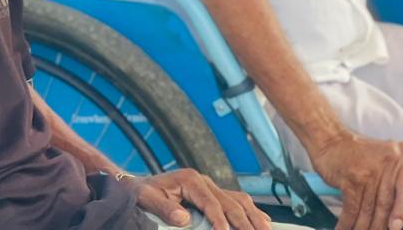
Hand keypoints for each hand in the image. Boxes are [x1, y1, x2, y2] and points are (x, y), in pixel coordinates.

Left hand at [131, 169, 270, 228]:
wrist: (138, 185)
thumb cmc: (142, 193)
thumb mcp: (147, 199)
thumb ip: (164, 209)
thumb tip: (183, 218)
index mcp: (190, 179)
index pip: (212, 203)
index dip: (221, 221)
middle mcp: (204, 180)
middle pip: (231, 202)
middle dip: (245, 222)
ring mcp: (210, 186)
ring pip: (239, 200)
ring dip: (254, 216)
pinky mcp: (212, 193)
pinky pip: (237, 200)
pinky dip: (251, 211)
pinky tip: (263, 222)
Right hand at [308, 130, 402, 229]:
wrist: (329, 139)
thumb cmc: (362, 155)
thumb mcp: (388, 168)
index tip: (396, 227)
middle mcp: (388, 161)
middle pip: (387, 202)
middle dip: (380, 225)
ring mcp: (367, 169)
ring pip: (369, 208)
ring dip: (364, 227)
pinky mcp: (349, 177)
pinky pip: (352, 207)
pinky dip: (347, 222)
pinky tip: (344, 228)